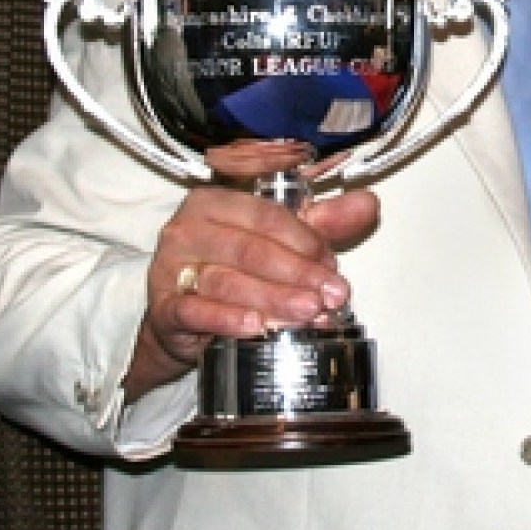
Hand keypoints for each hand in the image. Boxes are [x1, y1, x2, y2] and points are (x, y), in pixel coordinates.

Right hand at [125, 181, 380, 401]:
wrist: (182, 320)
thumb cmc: (232, 270)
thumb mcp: (278, 242)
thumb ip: (321, 223)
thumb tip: (368, 204)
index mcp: (215, 201)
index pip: (267, 215)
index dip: (305, 240)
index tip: (332, 263)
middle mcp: (187, 229)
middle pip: (250, 249)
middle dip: (297, 274)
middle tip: (331, 295)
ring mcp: (169, 268)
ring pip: (228, 282)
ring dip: (273, 299)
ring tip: (308, 313)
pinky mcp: (162, 307)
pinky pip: (194, 310)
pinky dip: (226, 319)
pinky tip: (256, 327)